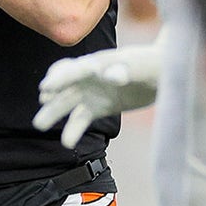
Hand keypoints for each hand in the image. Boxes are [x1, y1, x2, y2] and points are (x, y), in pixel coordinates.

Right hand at [34, 44, 162, 147]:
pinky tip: (67, 144)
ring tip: (40, 124)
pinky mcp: (99, 107)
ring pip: (68, 103)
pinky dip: (73, 130)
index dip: (60, 77)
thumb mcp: (144, 66)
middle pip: (65, 86)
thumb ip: (128, 69)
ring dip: (53, 112)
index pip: (75, 69)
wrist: (164, 73)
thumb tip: (111, 75)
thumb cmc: (154, 64)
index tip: (45, 88)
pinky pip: (81, 119)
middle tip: (42, 102)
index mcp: (99, 62)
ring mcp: (93, 92)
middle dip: (52, 94)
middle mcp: (90, 77)